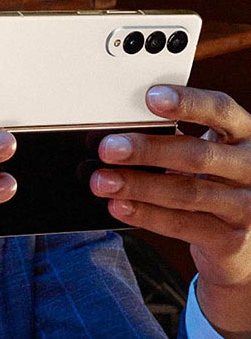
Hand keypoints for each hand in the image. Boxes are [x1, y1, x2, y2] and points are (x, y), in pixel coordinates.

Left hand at [91, 84, 250, 338]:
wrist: (245, 242)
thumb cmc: (217, 182)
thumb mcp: (209, 154)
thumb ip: (178, 140)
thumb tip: (118, 134)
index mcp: (245, 134)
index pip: (220, 110)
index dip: (187, 102)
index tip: (151, 97)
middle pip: (198, 155)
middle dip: (148, 151)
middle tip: (108, 148)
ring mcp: (246, 205)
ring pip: (187, 193)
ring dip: (138, 186)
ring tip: (103, 181)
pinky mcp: (231, 239)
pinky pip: (183, 225)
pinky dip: (146, 215)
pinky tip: (119, 206)